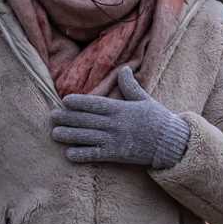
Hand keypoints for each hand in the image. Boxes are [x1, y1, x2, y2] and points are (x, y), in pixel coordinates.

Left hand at [51, 67, 190, 168]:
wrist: (171, 142)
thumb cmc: (158, 119)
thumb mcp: (144, 99)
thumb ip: (130, 85)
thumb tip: (124, 68)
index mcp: (120, 108)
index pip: (95, 103)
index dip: (78, 102)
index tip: (65, 101)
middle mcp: (115, 123)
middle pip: (86, 120)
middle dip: (67, 118)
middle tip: (51, 117)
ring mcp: (115, 140)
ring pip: (87, 136)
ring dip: (69, 135)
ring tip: (54, 134)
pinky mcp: (117, 154)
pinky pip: (96, 154)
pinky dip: (82, 155)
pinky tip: (69, 154)